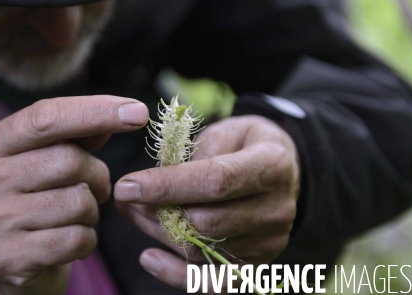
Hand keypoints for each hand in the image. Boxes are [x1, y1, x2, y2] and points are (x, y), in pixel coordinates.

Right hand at [0, 96, 147, 294]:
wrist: (8, 262)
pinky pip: (76, 239)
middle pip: (69, 161)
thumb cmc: (35, 198)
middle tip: (97, 187)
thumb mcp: (46, 157)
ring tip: (78, 214)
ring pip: (78, 202)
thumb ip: (78, 134)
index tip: (138, 113)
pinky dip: (88, 239)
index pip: (46, 118)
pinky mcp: (8, 259)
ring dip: (92, 210)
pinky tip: (72, 238)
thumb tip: (125, 112)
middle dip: (97, 174)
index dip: (96, 112)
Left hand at [114, 115, 299, 290]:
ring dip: (159, 235)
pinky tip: (149, 258)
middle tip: (127, 197)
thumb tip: (148, 184)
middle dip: (157, 211)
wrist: (283, 168)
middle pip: (206, 222)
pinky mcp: (258, 264)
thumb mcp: (225, 131)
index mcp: (272, 166)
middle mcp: (277, 209)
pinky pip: (213, 282)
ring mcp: (270, 242)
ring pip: (203, 251)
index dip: (166, 186)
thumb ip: (193, 154)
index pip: (215, 181)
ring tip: (135, 214)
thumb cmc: (246, 143)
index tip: (127, 186)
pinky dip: (176, 275)